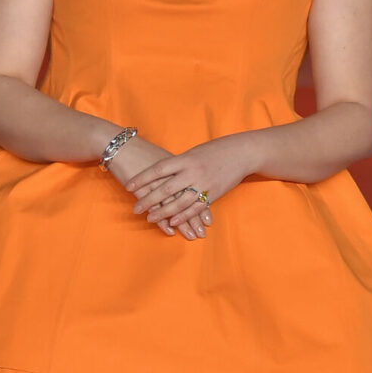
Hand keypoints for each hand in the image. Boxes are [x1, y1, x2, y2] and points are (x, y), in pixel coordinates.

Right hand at [105, 136, 207, 239]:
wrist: (121, 145)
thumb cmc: (143, 151)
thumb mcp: (165, 157)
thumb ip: (176, 169)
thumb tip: (185, 180)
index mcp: (181, 166)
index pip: (197, 190)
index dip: (203, 207)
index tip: (208, 222)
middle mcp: (173, 175)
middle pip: (188, 200)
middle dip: (196, 219)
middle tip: (201, 234)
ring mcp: (160, 183)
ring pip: (175, 206)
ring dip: (184, 224)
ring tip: (191, 237)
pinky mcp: (145, 190)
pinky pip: (156, 208)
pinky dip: (164, 221)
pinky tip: (170, 231)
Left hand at [124, 134, 252, 230]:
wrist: (242, 152)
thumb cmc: (215, 150)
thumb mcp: (194, 152)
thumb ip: (179, 164)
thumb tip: (160, 173)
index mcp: (185, 159)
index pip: (158, 170)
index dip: (142, 179)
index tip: (129, 186)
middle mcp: (192, 172)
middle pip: (165, 189)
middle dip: (148, 200)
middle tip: (135, 209)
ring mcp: (203, 184)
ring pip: (179, 202)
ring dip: (163, 212)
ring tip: (150, 218)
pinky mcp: (213, 194)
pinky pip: (195, 208)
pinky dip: (183, 216)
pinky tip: (172, 222)